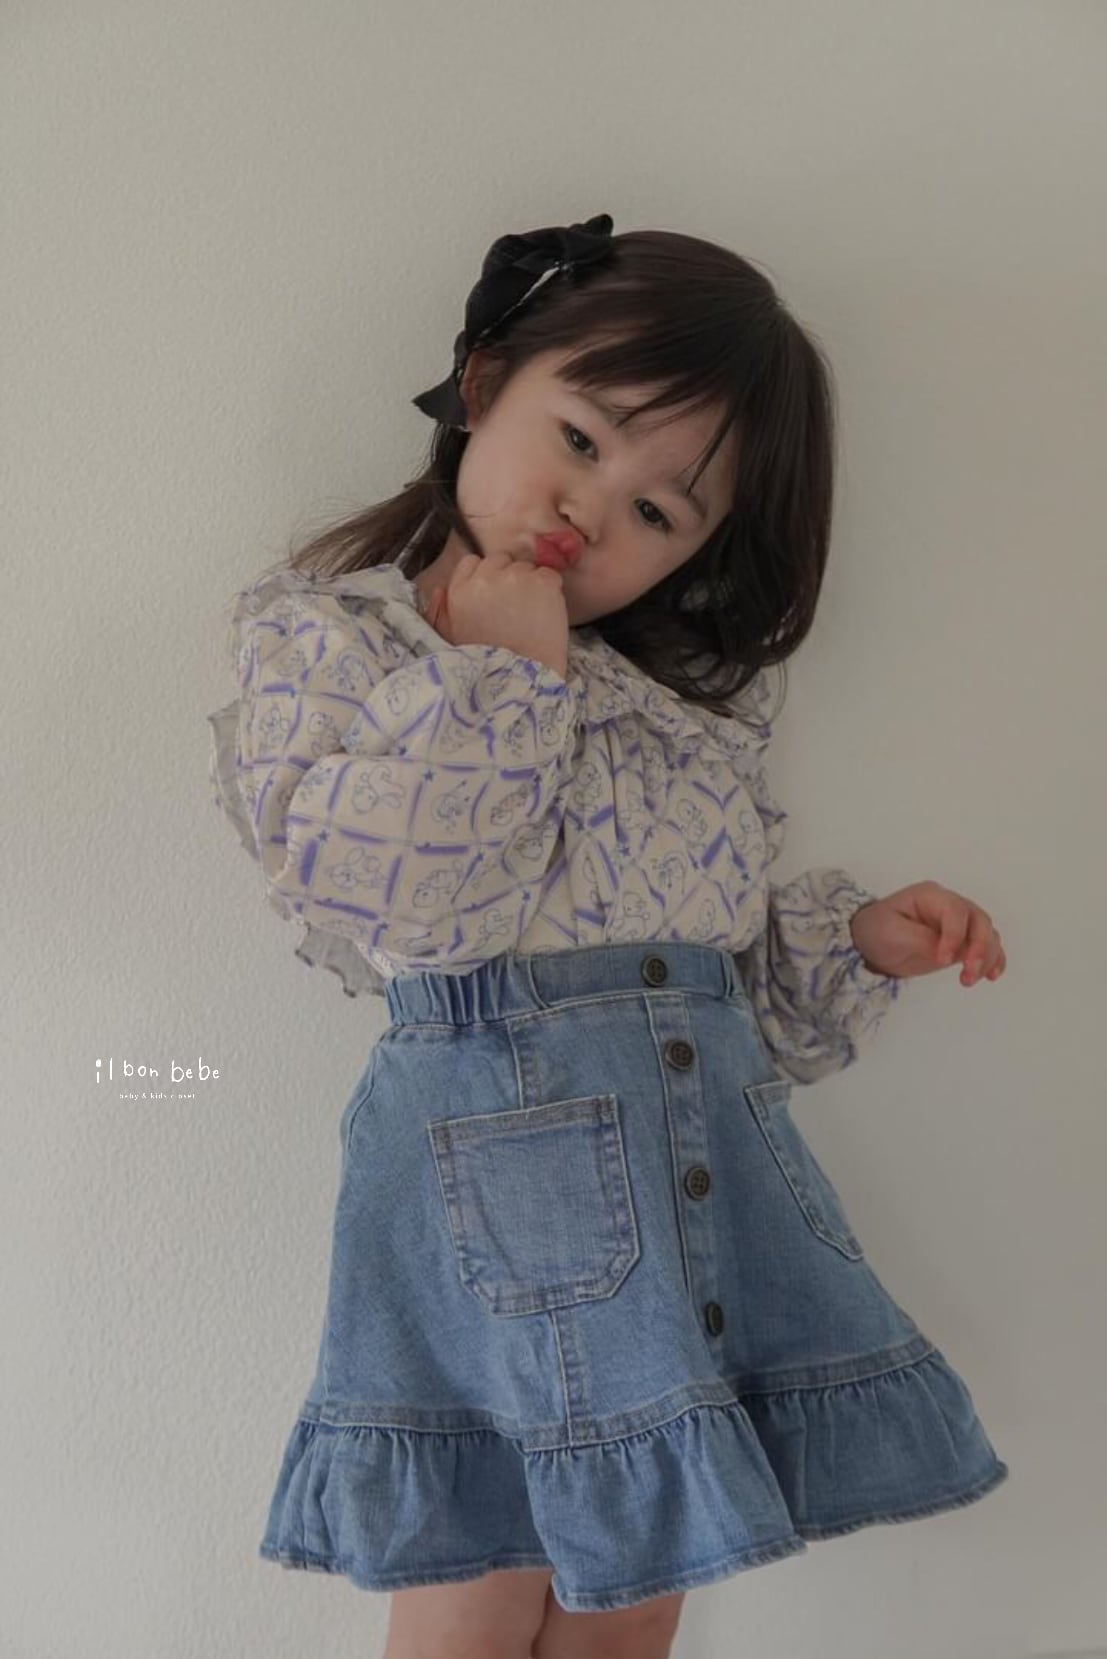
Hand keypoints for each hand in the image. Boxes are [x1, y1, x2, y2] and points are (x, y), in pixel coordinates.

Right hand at [427, 549, 569, 679]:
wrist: (521, 680)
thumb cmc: (485, 665)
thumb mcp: (449, 640)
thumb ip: (439, 612)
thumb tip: (439, 590)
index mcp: (459, 590)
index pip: (472, 562)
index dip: (486, 577)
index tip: (494, 596)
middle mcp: (485, 578)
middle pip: (500, 560)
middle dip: (508, 578)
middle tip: (515, 606)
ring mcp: (516, 577)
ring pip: (526, 567)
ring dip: (530, 584)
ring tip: (532, 614)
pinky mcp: (543, 582)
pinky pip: (549, 575)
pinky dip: (551, 590)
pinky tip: (547, 613)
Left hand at [848, 881, 1006, 984]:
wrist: (872, 945)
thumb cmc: (877, 930)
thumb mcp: (891, 932)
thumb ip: (921, 940)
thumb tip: (949, 955)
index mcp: (931, 896)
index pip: (955, 911)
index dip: (954, 935)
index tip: (943, 960)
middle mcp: (950, 906)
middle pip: (980, 921)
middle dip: (980, 948)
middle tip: (968, 972)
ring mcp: (960, 924)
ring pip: (988, 935)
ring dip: (987, 958)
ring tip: (969, 979)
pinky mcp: (963, 944)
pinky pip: (988, 948)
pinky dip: (994, 961)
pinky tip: (991, 976)